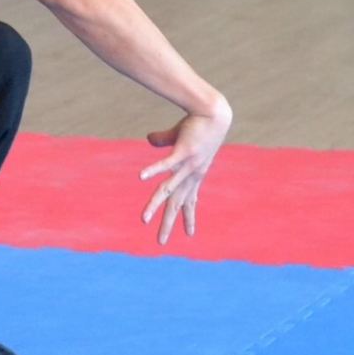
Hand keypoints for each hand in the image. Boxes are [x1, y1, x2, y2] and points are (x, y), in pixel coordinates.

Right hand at [140, 97, 232, 243]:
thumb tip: (149, 139)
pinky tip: (141, 177)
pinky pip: (166, 164)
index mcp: (194, 173)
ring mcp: (188, 165)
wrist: (214, 112)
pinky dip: (153, 171)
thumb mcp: (178, 136)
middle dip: (169, 224)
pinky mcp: (184, 152)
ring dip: (155, 205)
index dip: (189, 217)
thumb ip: (163, 139)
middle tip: (161, 242)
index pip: (190, 200)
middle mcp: (192, 174)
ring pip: (168, 190)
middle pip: (177, 204)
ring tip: (143, 219)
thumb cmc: (198, 123)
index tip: (190, 233)